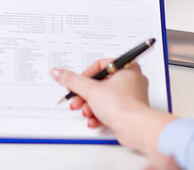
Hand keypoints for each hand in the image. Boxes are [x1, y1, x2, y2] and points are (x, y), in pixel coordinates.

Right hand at [51, 59, 175, 155]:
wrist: (135, 128)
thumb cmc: (123, 106)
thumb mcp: (91, 90)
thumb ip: (72, 80)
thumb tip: (58, 72)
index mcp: (127, 68)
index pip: (100, 65)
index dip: (85, 75)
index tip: (77, 84)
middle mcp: (131, 80)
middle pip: (100, 83)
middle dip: (85, 95)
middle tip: (77, 100)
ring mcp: (131, 96)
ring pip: (104, 98)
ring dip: (91, 106)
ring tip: (86, 112)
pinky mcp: (128, 111)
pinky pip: (110, 109)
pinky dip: (99, 114)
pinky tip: (94, 120)